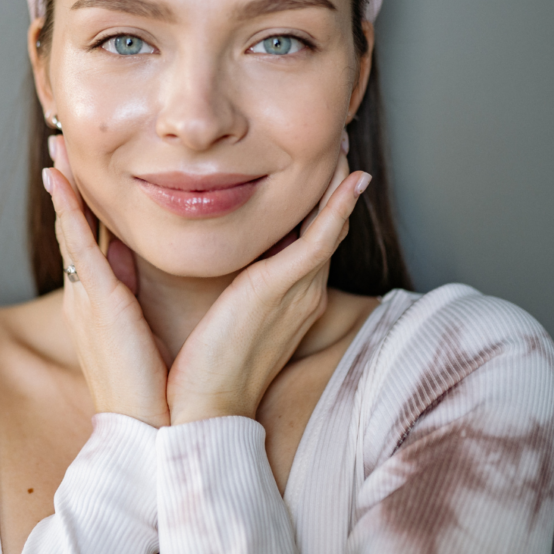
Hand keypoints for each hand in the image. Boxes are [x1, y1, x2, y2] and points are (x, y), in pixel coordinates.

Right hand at [44, 136, 170, 427]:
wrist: (152, 429)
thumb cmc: (155, 387)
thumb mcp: (141, 329)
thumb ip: (136, 291)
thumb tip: (135, 258)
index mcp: (102, 301)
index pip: (93, 240)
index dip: (86, 203)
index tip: (82, 170)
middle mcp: (88, 294)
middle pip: (77, 227)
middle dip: (70, 186)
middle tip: (63, 145)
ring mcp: (88, 297)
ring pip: (73, 228)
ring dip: (66, 186)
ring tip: (58, 147)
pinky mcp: (98, 302)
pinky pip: (79, 245)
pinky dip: (68, 210)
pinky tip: (60, 179)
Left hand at [165, 149, 370, 425]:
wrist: (202, 410)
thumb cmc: (204, 369)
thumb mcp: (221, 316)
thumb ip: (226, 285)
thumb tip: (205, 255)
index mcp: (286, 297)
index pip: (309, 240)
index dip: (316, 203)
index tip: (313, 168)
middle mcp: (301, 291)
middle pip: (326, 226)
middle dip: (332, 185)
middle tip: (334, 143)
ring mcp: (298, 290)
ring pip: (329, 225)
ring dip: (337, 184)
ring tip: (341, 145)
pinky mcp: (284, 289)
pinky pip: (321, 239)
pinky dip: (337, 207)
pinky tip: (351, 180)